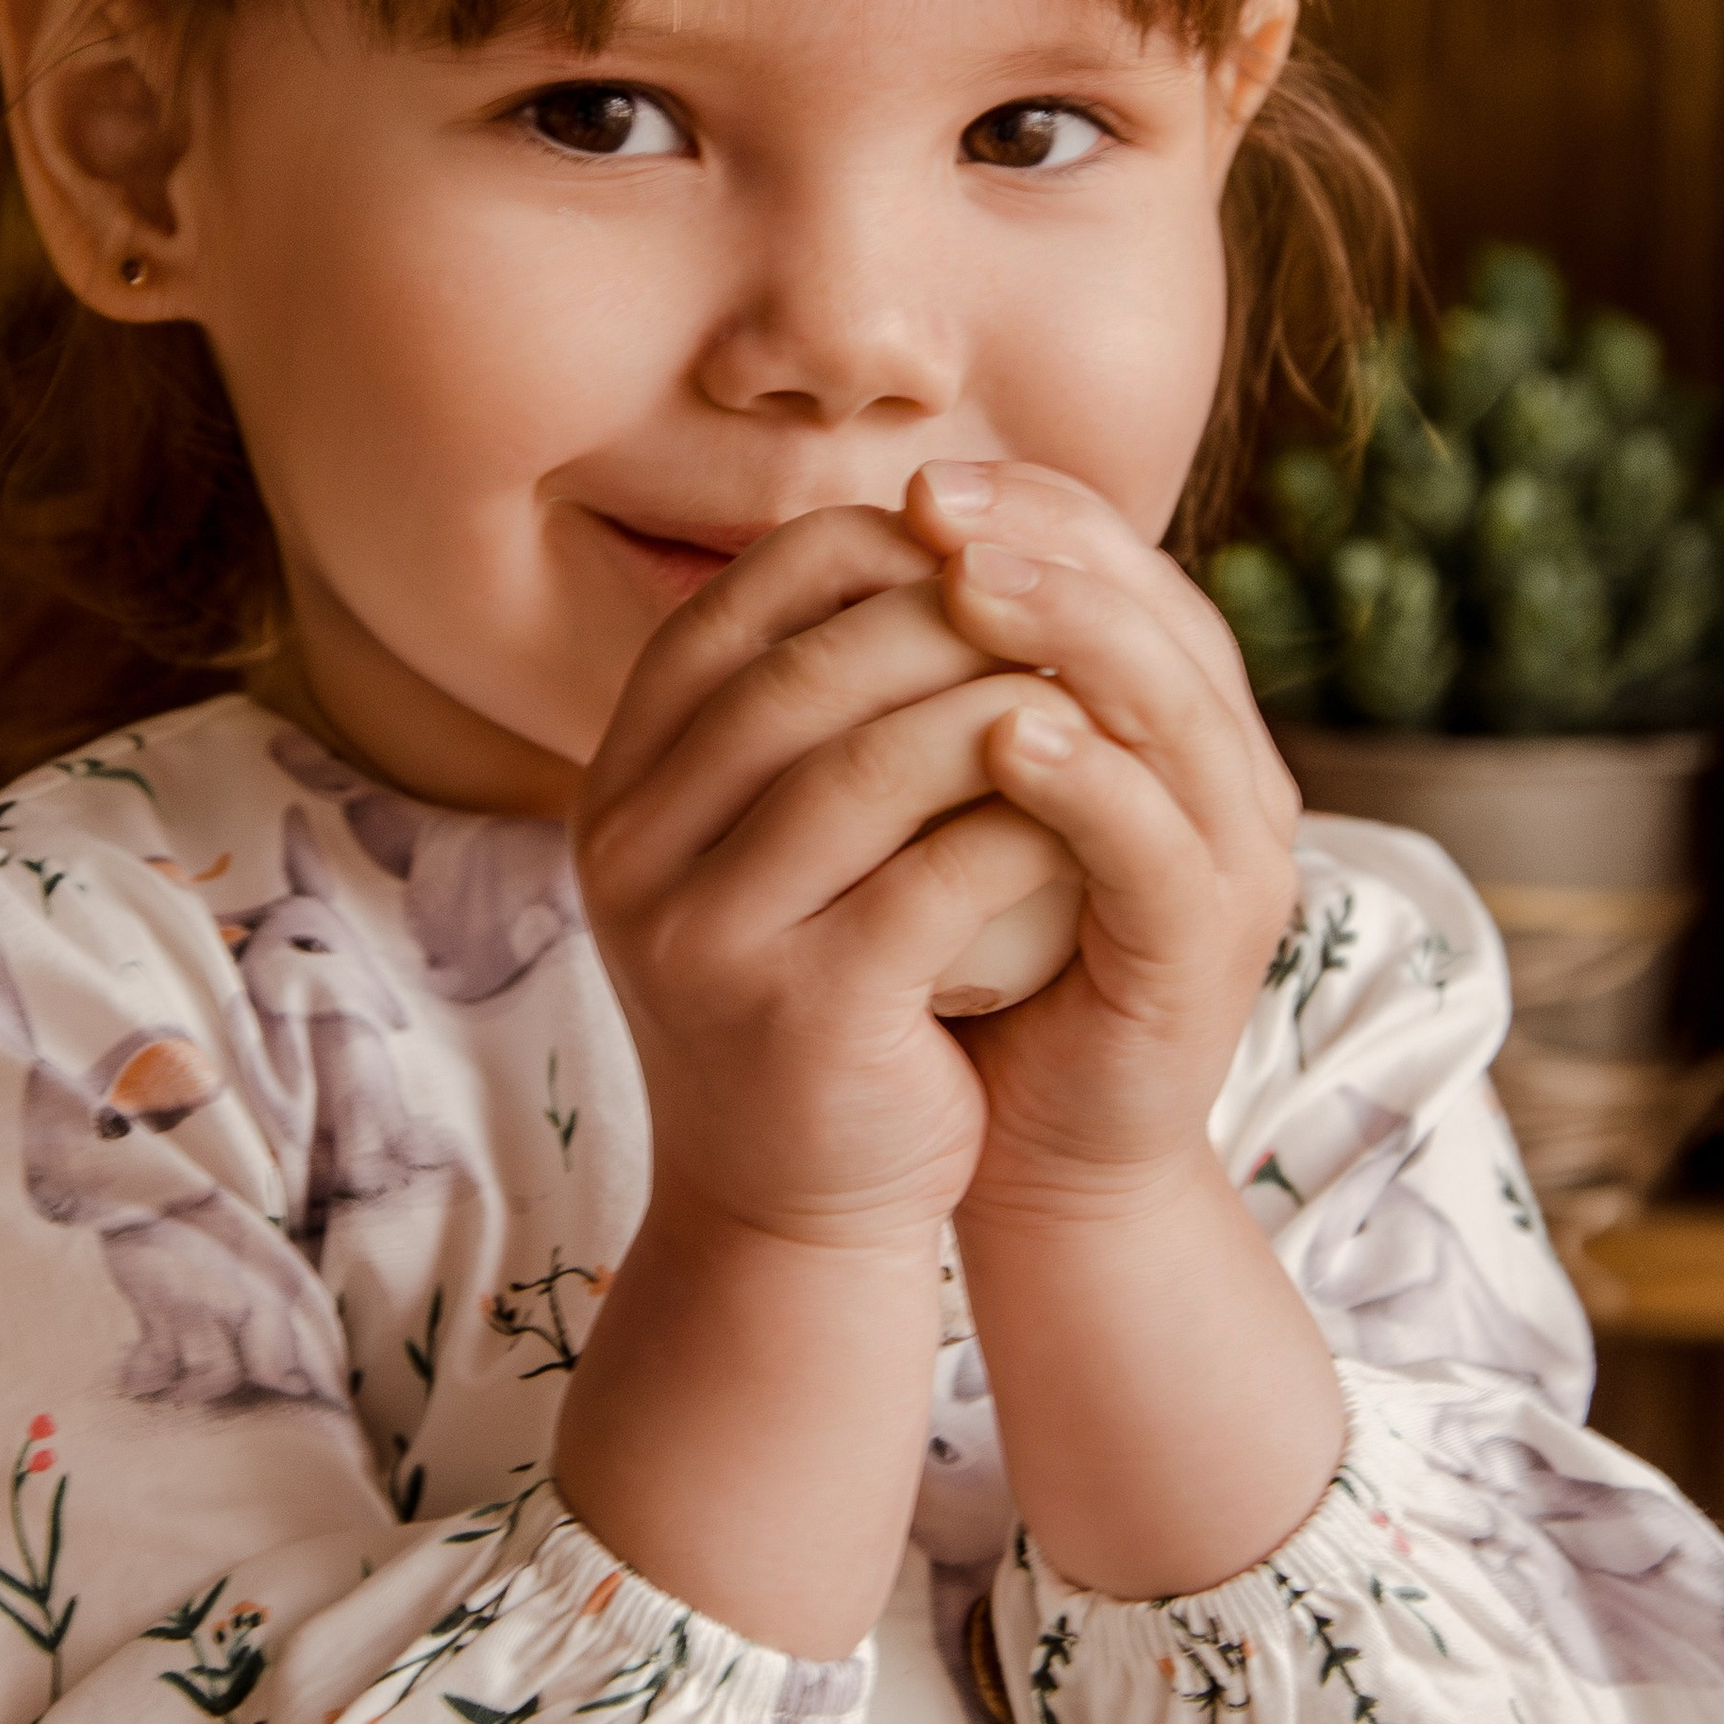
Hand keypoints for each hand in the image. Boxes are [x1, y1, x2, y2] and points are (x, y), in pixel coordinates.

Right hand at [573, 509, 1081, 1252]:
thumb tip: (917, 517)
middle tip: (1059, 604)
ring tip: (1095, 690)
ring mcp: (701, 936)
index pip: (736, 605)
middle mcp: (632, 847)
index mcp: (622, 779)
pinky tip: (1101, 808)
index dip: (865, 551)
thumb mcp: (776, 836)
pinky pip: (937, 881)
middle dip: (948, 619)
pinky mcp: (799, 1015)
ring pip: (869, 767)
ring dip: (1000, 708)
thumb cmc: (817, 986)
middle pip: (803, 673)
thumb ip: (811, 704)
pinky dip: (1031, 825)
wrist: (792, 1206)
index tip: (974, 540)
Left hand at [903, 459, 1302, 1223]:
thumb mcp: (955, 804)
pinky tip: (1008, 733)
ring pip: (1173, 706)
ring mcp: (1235, 857)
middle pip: (1159, 609)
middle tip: (933, 504)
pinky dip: (1089, 778)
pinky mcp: (1212, 948)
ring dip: (1068, 632)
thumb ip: (940, 695)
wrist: (1031, 1152)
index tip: (918, 478)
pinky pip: (1158, 841)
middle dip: (1045, 543)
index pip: (1120, 566)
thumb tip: (831, 554)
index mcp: (1172, 715)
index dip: (1029, 508)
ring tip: (963, 581)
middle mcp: (1228, 768)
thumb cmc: (977, 963)